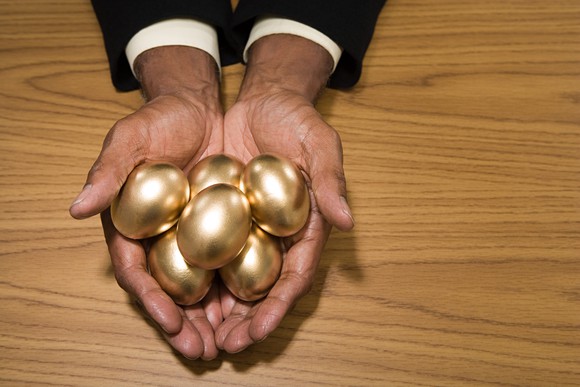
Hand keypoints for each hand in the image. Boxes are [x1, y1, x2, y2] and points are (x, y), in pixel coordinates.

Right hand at [69, 46, 222, 358]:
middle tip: (202, 350)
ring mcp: (191, 234)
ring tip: (228, 342)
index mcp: (131, 224)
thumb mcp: (130, 138)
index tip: (170, 323)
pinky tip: (252, 307)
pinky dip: (236, 286)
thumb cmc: (158, 120)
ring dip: (211, 316)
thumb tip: (77, 208)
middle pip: (168, 288)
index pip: (135, 270)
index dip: (150, 299)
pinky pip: (228, 261)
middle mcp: (160, 237)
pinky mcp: (222, 225)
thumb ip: (107, 172)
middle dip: (183, 322)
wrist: (197, 107)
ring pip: (199, 284)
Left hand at [218, 35, 354, 352]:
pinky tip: (179, 295)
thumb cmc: (298, 120)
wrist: (264, 100)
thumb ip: (331, 180)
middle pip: (262, 287)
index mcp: (305, 226)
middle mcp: (276, 235)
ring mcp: (247, 227)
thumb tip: (345, 220)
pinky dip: (198, 275)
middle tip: (224, 345)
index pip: (296, 275)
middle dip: (246, 320)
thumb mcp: (320, 143)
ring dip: (218, 310)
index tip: (259, 331)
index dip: (279, 306)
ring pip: (234, 277)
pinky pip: (208, 249)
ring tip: (198, 335)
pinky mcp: (220, 214)